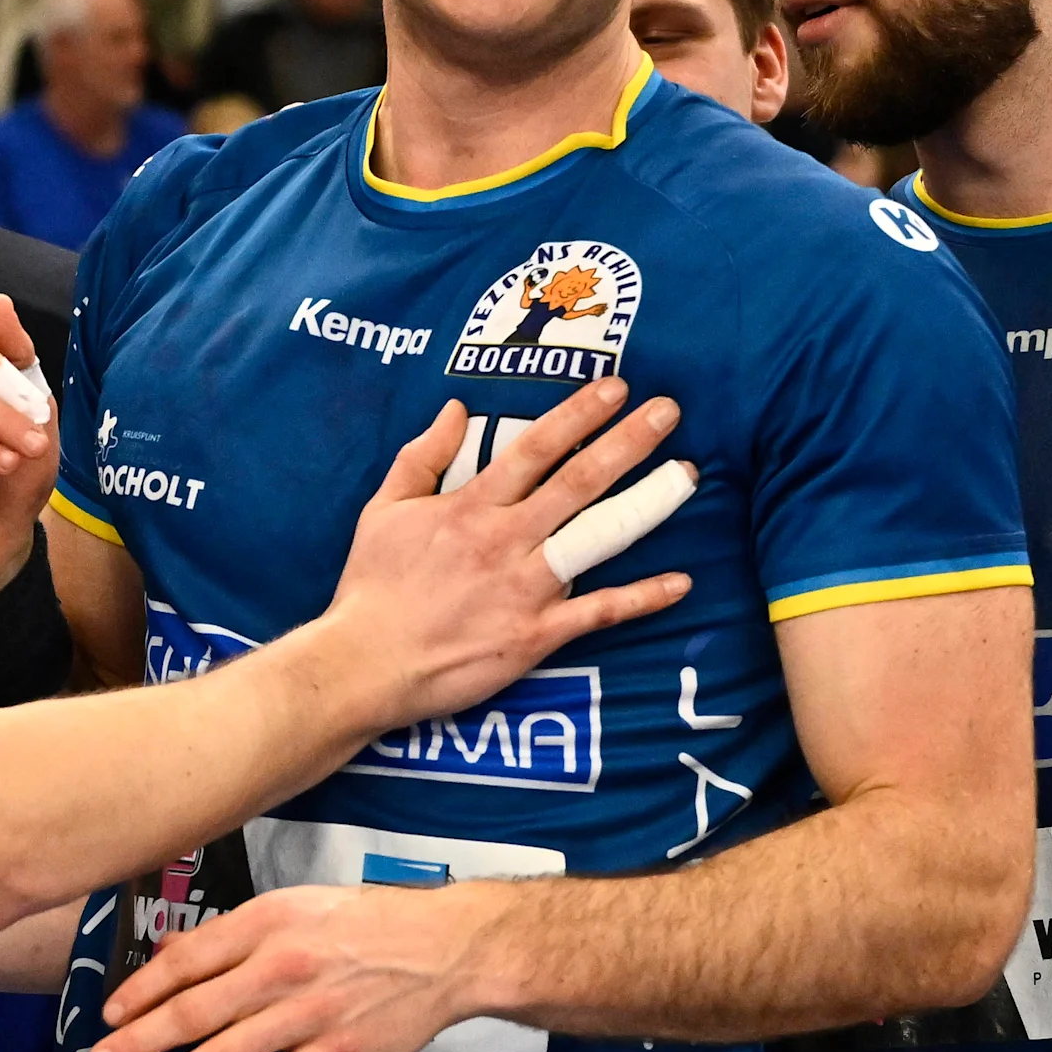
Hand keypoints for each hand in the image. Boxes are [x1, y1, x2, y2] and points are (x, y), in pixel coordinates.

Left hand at [89, 878, 490, 1051]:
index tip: (110, 1015)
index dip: (142, 991)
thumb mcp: (297, 907)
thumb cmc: (366, 924)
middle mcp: (283, 968)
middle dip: (140, 1041)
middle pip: (195, 1012)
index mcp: (269, 923)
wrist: (444, 950)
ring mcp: (310, 1016)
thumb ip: (235, 933)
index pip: (188, 961)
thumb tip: (172, 952)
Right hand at [320, 381, 691, 728]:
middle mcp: (505, 540)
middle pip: (578, 481)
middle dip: (628, 442)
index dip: (578, 413)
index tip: (617, 387)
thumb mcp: (384, 509)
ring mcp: (524, 588)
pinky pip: (598, 612)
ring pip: (596, 537)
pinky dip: (642, 598)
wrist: (364, 665)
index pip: (534, 448)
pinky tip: (682, 583)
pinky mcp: (535, 635)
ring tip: (687, 475)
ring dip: (646, 503)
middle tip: (670, 411)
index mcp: (470, 507)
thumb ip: (422, 456)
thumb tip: (454, 408)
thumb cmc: (372, 588)